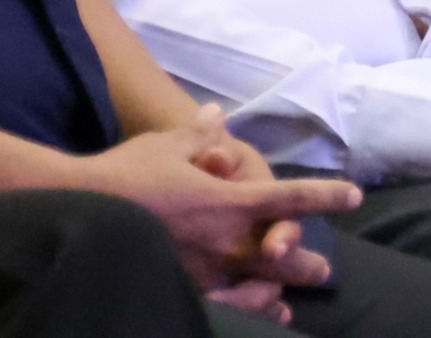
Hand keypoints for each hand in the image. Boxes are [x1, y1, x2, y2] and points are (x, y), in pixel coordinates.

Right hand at [75, 107, 355, 292]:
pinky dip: (243, 313)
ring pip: (258, 290)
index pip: (292, 198)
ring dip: (278, 293)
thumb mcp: (166, 145)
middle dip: (307, 261)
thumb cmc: (124, 174)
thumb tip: (216, 113)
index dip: (328, 196)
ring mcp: (204, 273)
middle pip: (284, 255)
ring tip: (290, 304)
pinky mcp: (181, 291)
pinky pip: (223, 309)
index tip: (354, 196)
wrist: (76, 214)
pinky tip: (250, 318)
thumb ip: (200, 134)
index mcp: (230, 200)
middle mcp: (225, 241)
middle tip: (324, 269)